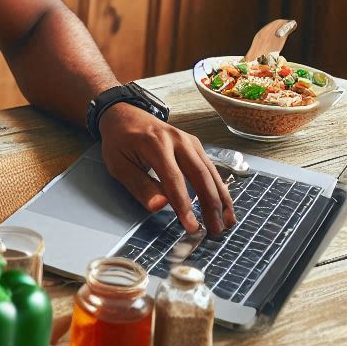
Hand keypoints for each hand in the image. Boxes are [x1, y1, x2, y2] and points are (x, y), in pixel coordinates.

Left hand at [98, 103, 236, 235]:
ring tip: (227, 222)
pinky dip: (219, 187)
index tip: (192, 227)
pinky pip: (210, 168)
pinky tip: (224, 204)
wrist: (124, 114)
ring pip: (210, 172)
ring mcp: (189, 140)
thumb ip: (139, 185)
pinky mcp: (194, 144)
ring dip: (221, 198)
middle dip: (210, 205)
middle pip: (199, 174)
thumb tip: (159, 206)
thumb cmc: (119, 141)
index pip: (173, 178)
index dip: (184, 205)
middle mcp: (176, 139)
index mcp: (155, 143)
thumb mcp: (119, 164)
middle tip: (215, 231)